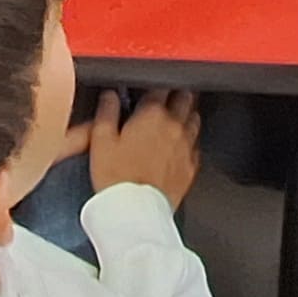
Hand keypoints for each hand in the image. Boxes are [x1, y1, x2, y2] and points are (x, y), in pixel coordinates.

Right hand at [83, 88, 203, 205]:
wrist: (135, 212)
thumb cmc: (116, 178)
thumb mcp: (101, 141)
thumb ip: (106, 112)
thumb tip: (109, 95)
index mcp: (152, 115)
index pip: (161, 87)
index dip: (156, 84)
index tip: (150, 86)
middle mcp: (174, 126)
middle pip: (185, 97)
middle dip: (177, 93)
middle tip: (169, 94)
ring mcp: (186, 146)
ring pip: (194, 118)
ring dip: (187, 113)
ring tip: (178, 114)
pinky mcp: (191, 166)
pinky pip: (196, 145)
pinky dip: (190, 140)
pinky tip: (181, 144)